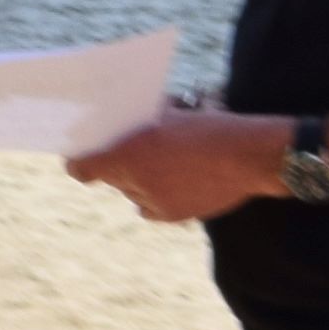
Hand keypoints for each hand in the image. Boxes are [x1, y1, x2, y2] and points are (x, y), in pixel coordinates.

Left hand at [72, 105, 281, 224]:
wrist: (249, 157)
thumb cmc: (210, 128)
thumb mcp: (172, 114)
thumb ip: (145, 121)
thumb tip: (133, 116)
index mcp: (125, 157)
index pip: (81, 169)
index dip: (80, 163)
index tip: (82, 158)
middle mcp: (133, 183)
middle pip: (113, 178)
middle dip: (122, 166)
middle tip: (138, 152)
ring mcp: (152, 202)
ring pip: (134, 194)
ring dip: (142, 182)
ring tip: (165, 166)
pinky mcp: (173, 215)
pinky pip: (152, 209)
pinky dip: (158, 199)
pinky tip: (175, 184)